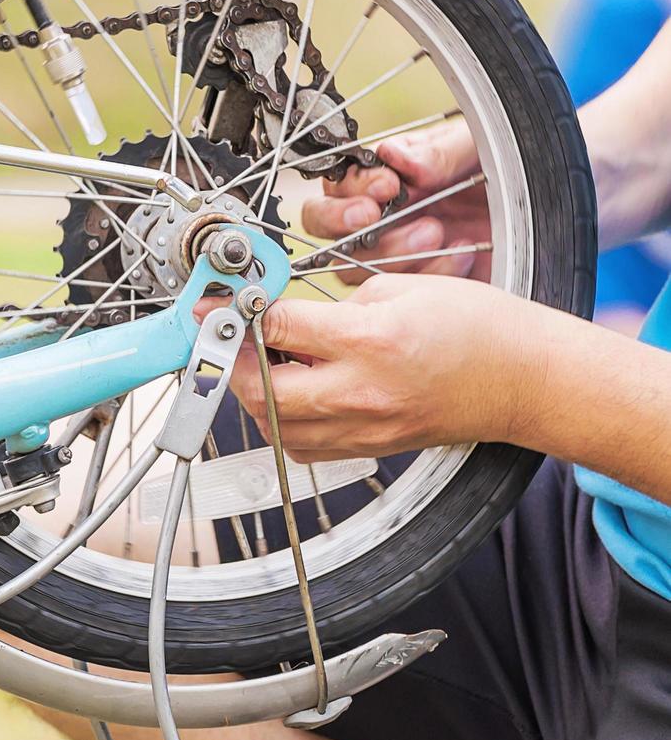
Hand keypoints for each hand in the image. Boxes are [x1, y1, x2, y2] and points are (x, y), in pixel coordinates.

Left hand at [227, 273, 538, 460]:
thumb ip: (334, 304)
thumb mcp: (399, 289)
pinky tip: (292, 393)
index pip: (276, 329)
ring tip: (265, 364)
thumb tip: (285, 315)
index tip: (215, 307)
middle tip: (232, 338)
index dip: (236, 314)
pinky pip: (301, 447)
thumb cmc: (475, 328)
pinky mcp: (368, 449)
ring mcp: (363, 429)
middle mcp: (360, 392)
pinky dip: (281, 422)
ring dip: (253, 395)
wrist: (523, 380)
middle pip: (259, 390)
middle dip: (232, 362)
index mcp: (369, 341)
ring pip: (272, 427)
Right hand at [298, 119, 491, 282]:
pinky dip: (430, 274)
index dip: (351, 188)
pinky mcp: (413, 289)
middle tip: (374, 215)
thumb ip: (436, 149)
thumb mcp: (474, 146)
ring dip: (391, 250)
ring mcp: (391, 255)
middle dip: (342, 221)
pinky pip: (397, 296)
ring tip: (434, 232)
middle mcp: (375, 217)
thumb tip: (394, 154)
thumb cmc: (502, 169)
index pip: (336, 184)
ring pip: (351, 266)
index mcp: (379, 176)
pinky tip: (460, 255)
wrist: (545, 210)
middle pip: (322, 228)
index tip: (386, 186)